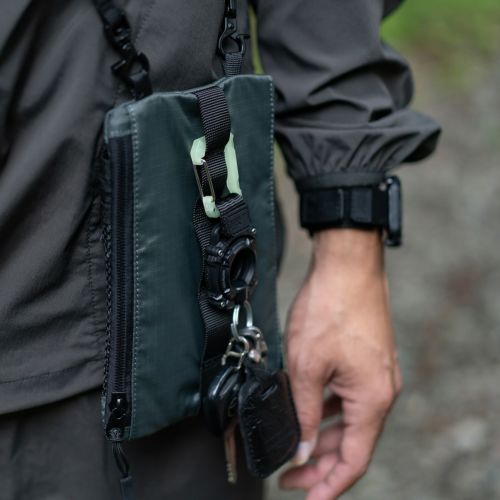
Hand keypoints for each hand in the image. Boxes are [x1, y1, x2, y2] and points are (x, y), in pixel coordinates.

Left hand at [280, 229, 401, 499]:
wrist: (346, 264)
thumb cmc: (330, 307)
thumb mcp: (306, 367)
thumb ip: (303, 413)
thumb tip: (302, 448)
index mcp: (372, 399)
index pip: (353, 460)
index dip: (328, 486)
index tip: (305, 498)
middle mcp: (381, 390)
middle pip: (351, 443)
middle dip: (319, 463)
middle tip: (289, 474)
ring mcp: (375, 373)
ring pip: (348, 420)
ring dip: (322, 437)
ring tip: (294, 449)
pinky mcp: (365, 359)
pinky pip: (347, 397)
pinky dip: (327, 411)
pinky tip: (307, 413)